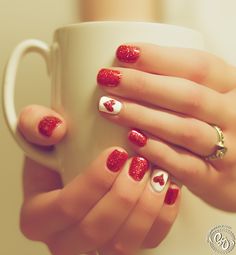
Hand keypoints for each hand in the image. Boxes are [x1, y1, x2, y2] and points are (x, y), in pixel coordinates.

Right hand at [18, 105, 180, 254]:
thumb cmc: (61, 156)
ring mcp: (97, 244)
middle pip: (95, 232)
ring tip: (156, 175)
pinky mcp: (124, 241)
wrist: (77, 168)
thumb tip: (55, 128)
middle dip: (122, 197)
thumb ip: (35, 123)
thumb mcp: (43, 134)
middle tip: (138, 164)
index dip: (93, 183)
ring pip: (123, 246)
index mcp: (40, 216)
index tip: (116, 154)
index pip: (65, 209)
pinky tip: (167, 188)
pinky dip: (163, 216)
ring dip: (145, 209)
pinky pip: (148, 241)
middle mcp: (67, 238)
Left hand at [97, 43, 235, 211]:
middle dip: (143, 85)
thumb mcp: (212, 97)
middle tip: (107, 78)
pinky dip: (157, 151)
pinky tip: (131, 139)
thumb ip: (184, 83)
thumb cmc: (218, 124)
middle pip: (188, 95)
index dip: (159, 57)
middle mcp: (235, 115)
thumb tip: (133, 67)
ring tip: (108, 106)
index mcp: (234, 87)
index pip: (198, 65)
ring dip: (142, 116)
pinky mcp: (216, 179)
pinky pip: (184, 165)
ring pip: (184, 129)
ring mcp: (230, 150)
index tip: (123, 52)